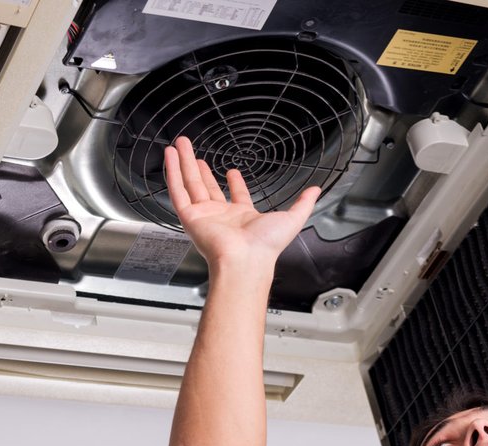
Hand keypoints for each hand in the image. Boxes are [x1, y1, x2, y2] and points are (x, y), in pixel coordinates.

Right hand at [163, 136, 320, 272]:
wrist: (245, 259)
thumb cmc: (266, 246)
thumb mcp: (292, 219)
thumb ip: (303, 203)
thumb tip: (316, 191)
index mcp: (243, 217)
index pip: (236, 196)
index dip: (235, 183)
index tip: (232, 171)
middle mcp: (221, 216)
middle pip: (207, 186)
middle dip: (201, 168)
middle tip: (194, 151)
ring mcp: (204, 216)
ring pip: (190, 183)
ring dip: (183, 163)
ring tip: (179, 144)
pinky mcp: (189, 217)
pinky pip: (178, 191)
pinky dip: (173, 172)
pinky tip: (171, 156)